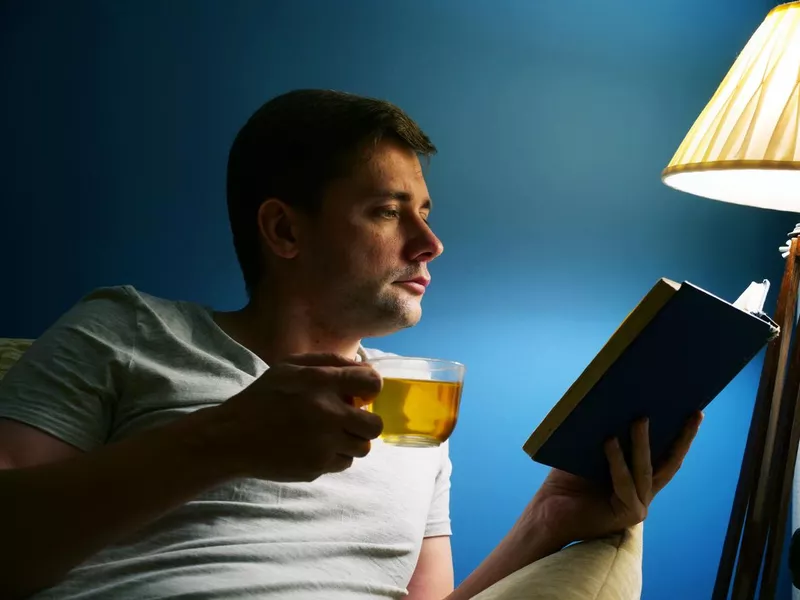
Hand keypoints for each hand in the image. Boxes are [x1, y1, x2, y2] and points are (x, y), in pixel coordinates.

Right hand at [209, 353, 383, 482]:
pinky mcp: (316, 468)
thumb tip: (363, 369)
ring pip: (362, 448)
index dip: (371, 387)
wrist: (232, 438)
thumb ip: (329, 362)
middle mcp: (327, 415)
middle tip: (348, 419)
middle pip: (374, 426)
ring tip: (330, 434)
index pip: (372, 382)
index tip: (362, 393)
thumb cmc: (262, 397)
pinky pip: (343, 463)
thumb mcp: (290, 367)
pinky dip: (334, 456)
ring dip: (351, 441)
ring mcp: (323, 445)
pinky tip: (315, 447)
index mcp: (320, 384)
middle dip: (365, 422)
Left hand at [525, 411, 702, 549]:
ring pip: (645, 469)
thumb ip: (606, 436)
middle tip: (693, 415)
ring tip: (640, 418)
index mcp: (637, 478)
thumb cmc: (565, 482)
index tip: (693, 412)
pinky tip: (609, 441)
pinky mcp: (628, 514)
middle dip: (683, 438)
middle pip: (670, 463)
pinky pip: (624, 481)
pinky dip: (616, 460)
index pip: (664, 455)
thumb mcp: (589, 453)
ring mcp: (638, 504)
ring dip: (642, 442)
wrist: (549, 513)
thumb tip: (614, 403)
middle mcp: (643, 492)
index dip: (680, 435)